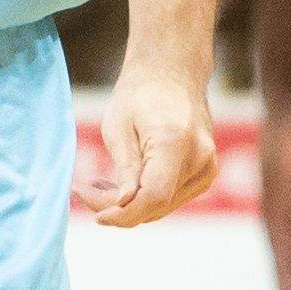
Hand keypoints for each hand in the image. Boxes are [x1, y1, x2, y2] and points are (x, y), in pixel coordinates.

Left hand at [88, 63, 220, 226]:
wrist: (171, 73)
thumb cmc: (139, 94)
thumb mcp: (118, 126)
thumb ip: (124, 167)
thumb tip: (123, 204)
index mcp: (176, 141)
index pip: (154, 196)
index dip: (124, 214)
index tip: (96, 216)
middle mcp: (199, 158)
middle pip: (157, 204)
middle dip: (118, 208)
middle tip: (83, 191)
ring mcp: (207, 167)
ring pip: (163, 206)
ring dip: (129, 205)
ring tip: (97, 184)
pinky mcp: (205, 173)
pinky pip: (171, 198)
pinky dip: (145, 198)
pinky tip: (121, 185)